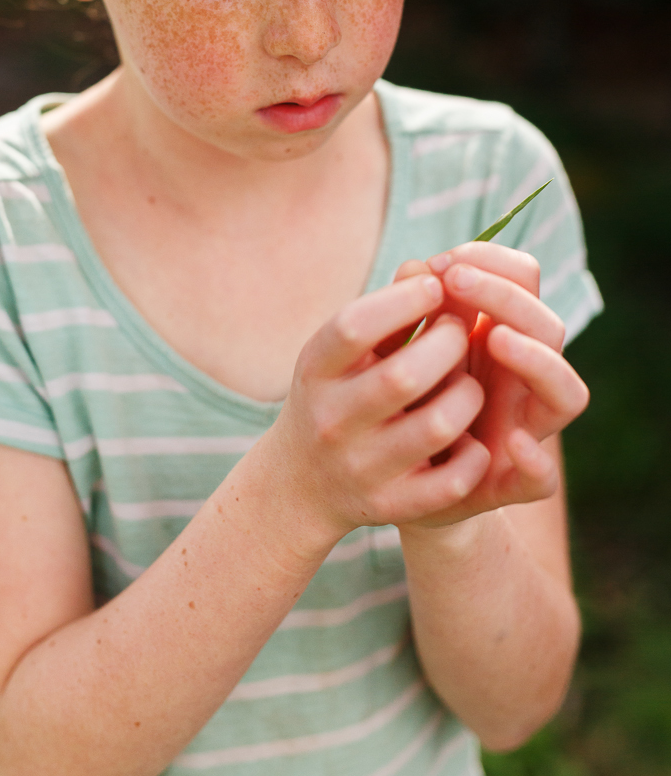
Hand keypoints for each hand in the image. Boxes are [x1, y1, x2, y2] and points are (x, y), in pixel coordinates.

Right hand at [273, 272, 490, 545]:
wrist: (302, 483)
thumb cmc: (334, 393)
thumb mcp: (342, 351)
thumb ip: (386, 310)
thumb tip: (431, 269)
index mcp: (315, 370)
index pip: (354, 327)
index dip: (403, 299)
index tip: (436, 284)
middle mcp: (332, 420)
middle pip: (404, 376)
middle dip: (449, 343)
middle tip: (461, 332)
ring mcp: (362, 468)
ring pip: (439, 425)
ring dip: (467, 394)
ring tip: (467, 383)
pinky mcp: (393, 506)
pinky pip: (452, 480)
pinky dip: (473, 453)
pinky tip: (470, 436)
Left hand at [393, 243, 588, 527]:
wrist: (385, 475)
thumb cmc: (396, 398)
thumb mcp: (396, 349)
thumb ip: (408, 310)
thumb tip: (414, 268)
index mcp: (500, 337)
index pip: (525, 282)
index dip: (493, 263)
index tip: (442, 261)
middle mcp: (522, 379)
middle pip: (549, 328)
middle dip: (506, 297)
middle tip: (456, 281)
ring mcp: (523, 430)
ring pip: (567, 394)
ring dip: (536, 360)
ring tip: (496, 337)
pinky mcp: (506, 484)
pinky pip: (542, 480)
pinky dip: (536, 462)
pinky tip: (511, 442)